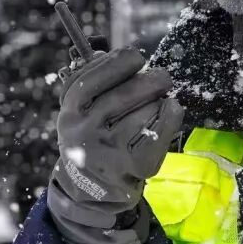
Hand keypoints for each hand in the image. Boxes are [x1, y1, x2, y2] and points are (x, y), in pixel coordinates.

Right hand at [47, 46, 183, 243]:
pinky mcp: (132, 168)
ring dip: (158, 102)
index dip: (116, 63)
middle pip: (124, 95)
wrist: (94, 189)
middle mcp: (84, 133)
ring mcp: (108, 153)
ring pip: (145, 112)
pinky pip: (160, 132)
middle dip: (151, 80)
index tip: (136, 56)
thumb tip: (115, 54)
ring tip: (158, 103)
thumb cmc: (94, 135)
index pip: (90, 81)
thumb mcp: (82, 110)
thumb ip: (92, 80)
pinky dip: (171, 116)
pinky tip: (172, 109)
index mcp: (70, 113)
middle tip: (163, 78)